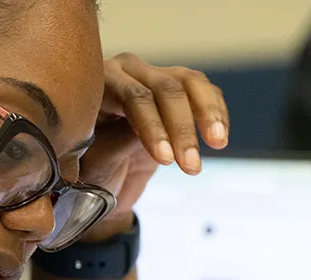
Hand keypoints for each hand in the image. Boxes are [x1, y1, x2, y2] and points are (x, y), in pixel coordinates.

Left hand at [77, 53, 229, 240]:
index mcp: (99, 83)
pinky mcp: (178, 91)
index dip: (153, 127)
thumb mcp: (95, 162)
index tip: (166, 160)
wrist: (103, 177)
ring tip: (218, 144)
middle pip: (165, 89)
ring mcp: (155, 77)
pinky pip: (204, 92)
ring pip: (190, 83)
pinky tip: (220, 138)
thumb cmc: (91, 168)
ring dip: (207, 114)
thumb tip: (139, 134)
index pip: (133, 97)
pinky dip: (216, 113)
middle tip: (191, 166)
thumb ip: (115, 143)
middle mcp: (128, 72)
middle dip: (182, 129)